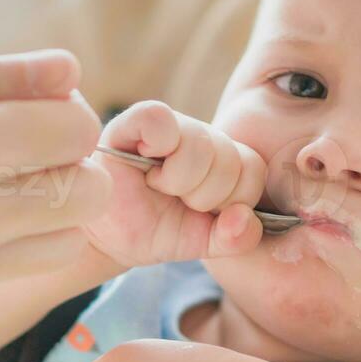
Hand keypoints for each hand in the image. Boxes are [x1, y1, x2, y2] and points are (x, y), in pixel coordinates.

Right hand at [0, 50, 112, 323]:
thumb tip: (64, 69)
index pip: (80, 129)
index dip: (63, 107)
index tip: (27, 104)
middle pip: (91, 192)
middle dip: (70, 161)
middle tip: (19, 144)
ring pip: (63, 242)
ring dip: (48, 209)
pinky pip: (8, 272)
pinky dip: (1, 245)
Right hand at [84, 101, 265, 267]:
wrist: (107, 236)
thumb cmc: (154, 230)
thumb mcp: (201, 242)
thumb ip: (234, 238)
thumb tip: (243, 219)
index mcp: (222, 160)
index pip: (253, 169)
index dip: (233, 199)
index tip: (202, 211)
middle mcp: (201, 136)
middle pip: (229, 158)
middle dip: (203, 196)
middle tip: (174, 199)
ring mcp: (171, 125)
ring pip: (201, 144)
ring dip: (177, 179)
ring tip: (157, 185)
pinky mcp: (134, 120)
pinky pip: (160, 119)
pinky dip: (155, 144)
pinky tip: (144, 163)